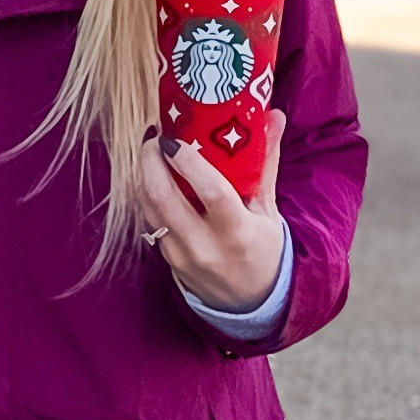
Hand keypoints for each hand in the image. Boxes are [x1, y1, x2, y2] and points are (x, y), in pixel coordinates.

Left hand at [134, 109, 287, 315]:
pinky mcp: (166, 260)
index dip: (188, 160)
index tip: (175, 137)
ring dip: (144, 174)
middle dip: (150, 161)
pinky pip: (149, 220)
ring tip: (152, 150)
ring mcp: (180, 256)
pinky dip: (147, 194)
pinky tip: (154, 176)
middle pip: (163, 197)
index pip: (210, 192)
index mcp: (237, 233)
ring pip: (148, 207)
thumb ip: (266, 164)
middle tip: (156, 136)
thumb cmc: (263, 250)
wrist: (250, 303)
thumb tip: (275, 117)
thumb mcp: (269, 211)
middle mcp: (205, 246)